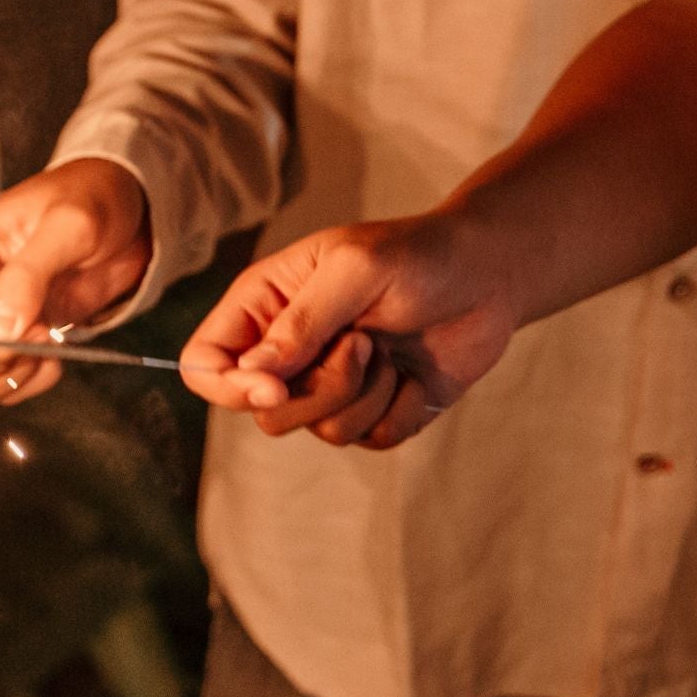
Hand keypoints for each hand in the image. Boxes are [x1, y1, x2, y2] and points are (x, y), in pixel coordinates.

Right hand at [0, 157, 151, 407]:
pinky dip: (28, 383)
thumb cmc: (94, 201)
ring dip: (8, 382)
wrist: (124, 211)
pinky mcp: (7, 338)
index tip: (37, 329)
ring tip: (49, 351)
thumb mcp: (69, 226)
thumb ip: (28, 276)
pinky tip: (55, 355)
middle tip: (38, 344)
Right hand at [180, 210, 521, 448]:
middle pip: (263, 410)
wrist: (492, 274)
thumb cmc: (419, 255)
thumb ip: (301, 322)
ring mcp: (330, 384)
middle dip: (320, 388)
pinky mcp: (374, 410)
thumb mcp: (355, 270)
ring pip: (318, 429)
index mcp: (263, 306)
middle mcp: (287, 351)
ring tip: (391, 349)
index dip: (227, 387)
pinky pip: (369, 440)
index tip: (273, 386)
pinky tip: (416, 372)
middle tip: (364, 343)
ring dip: (367, 395)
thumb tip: (252, 376)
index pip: (204, 365)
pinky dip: (400, 411)